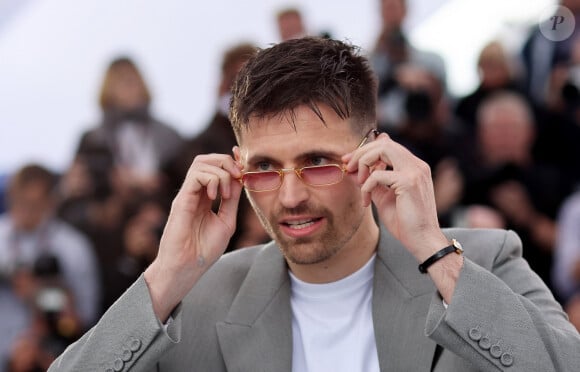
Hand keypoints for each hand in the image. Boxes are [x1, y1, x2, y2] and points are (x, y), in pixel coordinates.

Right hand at [144, 154, 242, 320]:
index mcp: (206, 197)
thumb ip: (232, 201)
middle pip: (207, 159)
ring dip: (221, 171)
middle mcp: (195, 192)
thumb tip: (241, 180)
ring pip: (201, 162)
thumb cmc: (204, 250)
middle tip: (238, 176)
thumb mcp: (226, 221)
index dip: (231, 161)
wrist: (187, 267)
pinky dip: (212, 179)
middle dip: (226, 161)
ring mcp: (188, 194)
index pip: (216, 168)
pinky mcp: (182, 199)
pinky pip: (195, 175)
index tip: (244, 164)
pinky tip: (217, 197)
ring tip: (226, 193)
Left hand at [343, 133, 460, 302]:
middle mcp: (417, 165)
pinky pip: (378, 175)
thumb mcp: (383, 197)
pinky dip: (366, 186)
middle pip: (384, 143)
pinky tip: (366, 202)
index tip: (349, 161)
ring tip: (357, 181)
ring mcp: (415, 172)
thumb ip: (371, 181)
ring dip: (364, 162)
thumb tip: (352, 170)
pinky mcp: (408, 182)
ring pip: (383, 149)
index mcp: (414, 167)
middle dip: (361, 152)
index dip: (366, 150)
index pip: (388, 145)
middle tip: (347, 166)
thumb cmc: (405, 222)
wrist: (422, 240)